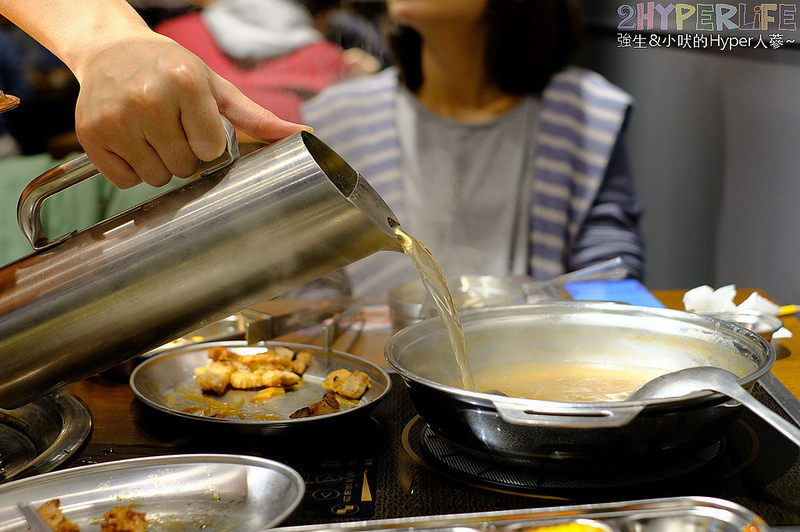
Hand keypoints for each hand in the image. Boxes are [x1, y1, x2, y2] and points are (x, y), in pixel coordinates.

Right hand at [74, 34, 307, 187]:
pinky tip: (131, 140)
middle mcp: (147, 98)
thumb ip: (258, 118)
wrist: (110, 51)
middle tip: (173, 128)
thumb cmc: (172, 70)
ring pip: (156, 178)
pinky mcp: (89, 136)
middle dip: (185, 154)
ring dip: (160, 164)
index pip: (211, 150)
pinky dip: (131, 169)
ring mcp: (114, 118)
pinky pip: (125, 181)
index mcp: (185, 82)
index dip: (207, 143)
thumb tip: (305, 135)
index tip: (197, 124)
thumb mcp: (217, 88)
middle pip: (184, 167)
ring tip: (152, 133)